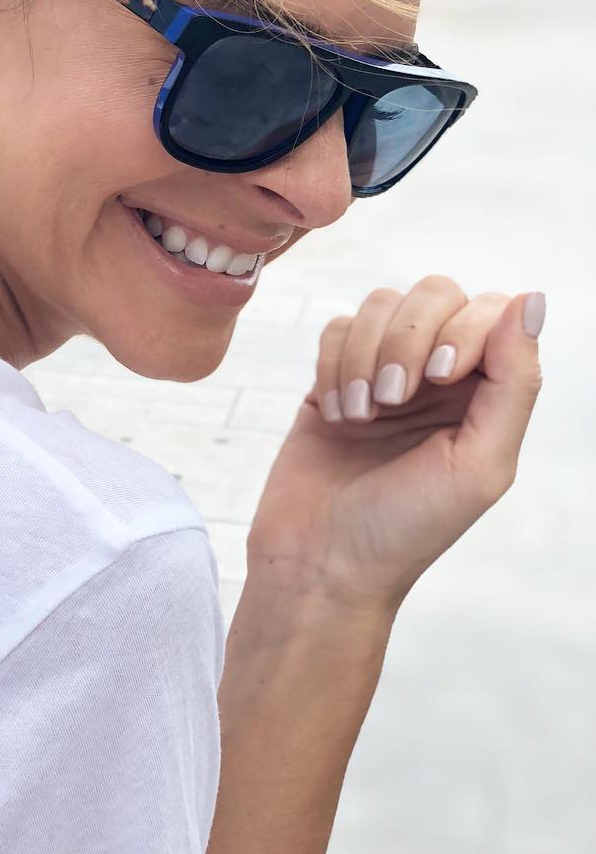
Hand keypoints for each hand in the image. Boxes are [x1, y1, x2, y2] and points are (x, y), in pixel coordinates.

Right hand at [245, 278, 545, 617]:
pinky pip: (335, 328)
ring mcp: (383, 369)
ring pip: (379, 304)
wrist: (321, 560)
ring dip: (365, 357)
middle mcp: (439, 374)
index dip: (463, 329)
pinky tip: (338, 416)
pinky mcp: (333, 375)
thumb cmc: (407, 528)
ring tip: (361, 417)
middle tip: (393, 399)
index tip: (441, 379)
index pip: (490, 310)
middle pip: (434, 292)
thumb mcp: (480, 464)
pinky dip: (333, 367)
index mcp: (486, 394)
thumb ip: (515, 381)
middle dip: (408, 337)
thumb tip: (532, 300)